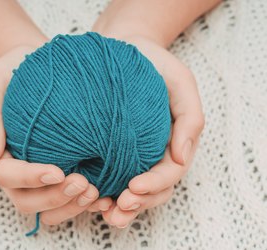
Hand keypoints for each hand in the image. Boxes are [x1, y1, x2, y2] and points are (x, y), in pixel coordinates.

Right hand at [0, 45, 111, 224]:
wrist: (37, 66)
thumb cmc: (14, 71)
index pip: (5, 174)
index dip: (30, 178)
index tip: (58, 172)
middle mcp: (10, 168)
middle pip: (26, 200)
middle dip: (54, 197)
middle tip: (85, 185)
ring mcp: (32, 174)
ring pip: (45, 207)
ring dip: (70, 205)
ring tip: (96, 193)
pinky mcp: (53, 173)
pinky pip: (64, 199)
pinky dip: (81, 203)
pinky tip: (104, 197)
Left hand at [87, 35, 204, 227]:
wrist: (123, 49)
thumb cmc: (153, 65)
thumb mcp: (180, 82)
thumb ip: (190, 118)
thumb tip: (182, 157)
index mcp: (172, 143)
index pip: (169, 173)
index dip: (155, 185)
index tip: (135, 186)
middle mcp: (152, 153)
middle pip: (151, 191)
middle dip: (137, 203)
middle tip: (117, 207)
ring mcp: (130, 154)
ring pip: (130, 190)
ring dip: (120, 207)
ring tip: (104, 212)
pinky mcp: (108, 150)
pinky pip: (109, 177)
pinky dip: (102, 192)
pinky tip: (90, 198)